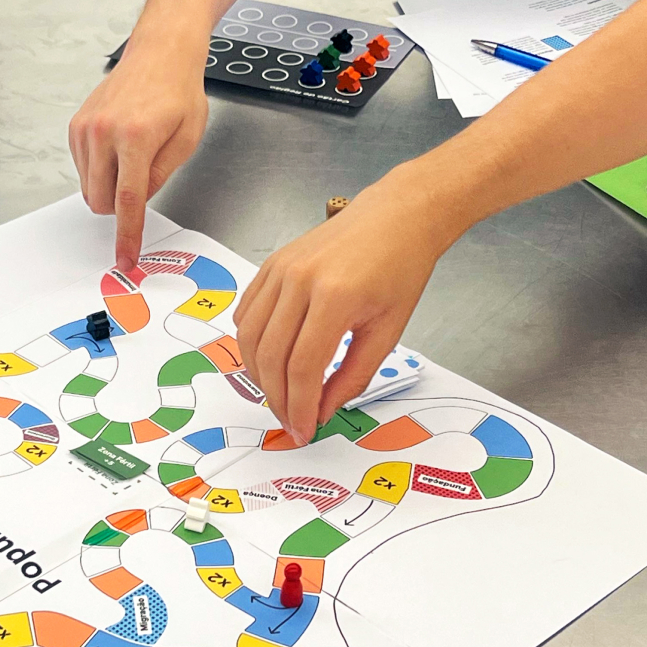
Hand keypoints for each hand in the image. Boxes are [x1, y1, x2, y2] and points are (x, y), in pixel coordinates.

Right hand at [68, 37, 208, 269]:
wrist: (160, 53)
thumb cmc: (178, 90)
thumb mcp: (186, 139)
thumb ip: (160, 176)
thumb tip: (138, 201)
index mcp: (135, 137)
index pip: (127, 201)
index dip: (127, 235)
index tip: (125, 258)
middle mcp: (104, 132)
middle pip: (100, 200)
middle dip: (119, 208)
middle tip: (141, 183)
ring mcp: (85, 128)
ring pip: (89, 188)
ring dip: (110, 186)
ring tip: (133, 156)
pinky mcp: (76, 126)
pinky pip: (83, 168)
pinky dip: (100, 170)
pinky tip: (119, 148)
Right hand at [233, 171, 451, 441]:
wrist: (396, 217)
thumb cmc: (400, 268)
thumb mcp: (388, 331)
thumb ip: (353, 376)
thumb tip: (323, 410)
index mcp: (335, 296)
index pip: (303, 368)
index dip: (300, 406)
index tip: (305, 429)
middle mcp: (299, 280)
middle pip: (271, 356)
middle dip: (278, 398)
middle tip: (292, 421)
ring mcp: (280, 269)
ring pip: (250, 337)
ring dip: (260, 375)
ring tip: (280, 395)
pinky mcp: (271, 264)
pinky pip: (247, 313)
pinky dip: (252, 343)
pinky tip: (269, 360)